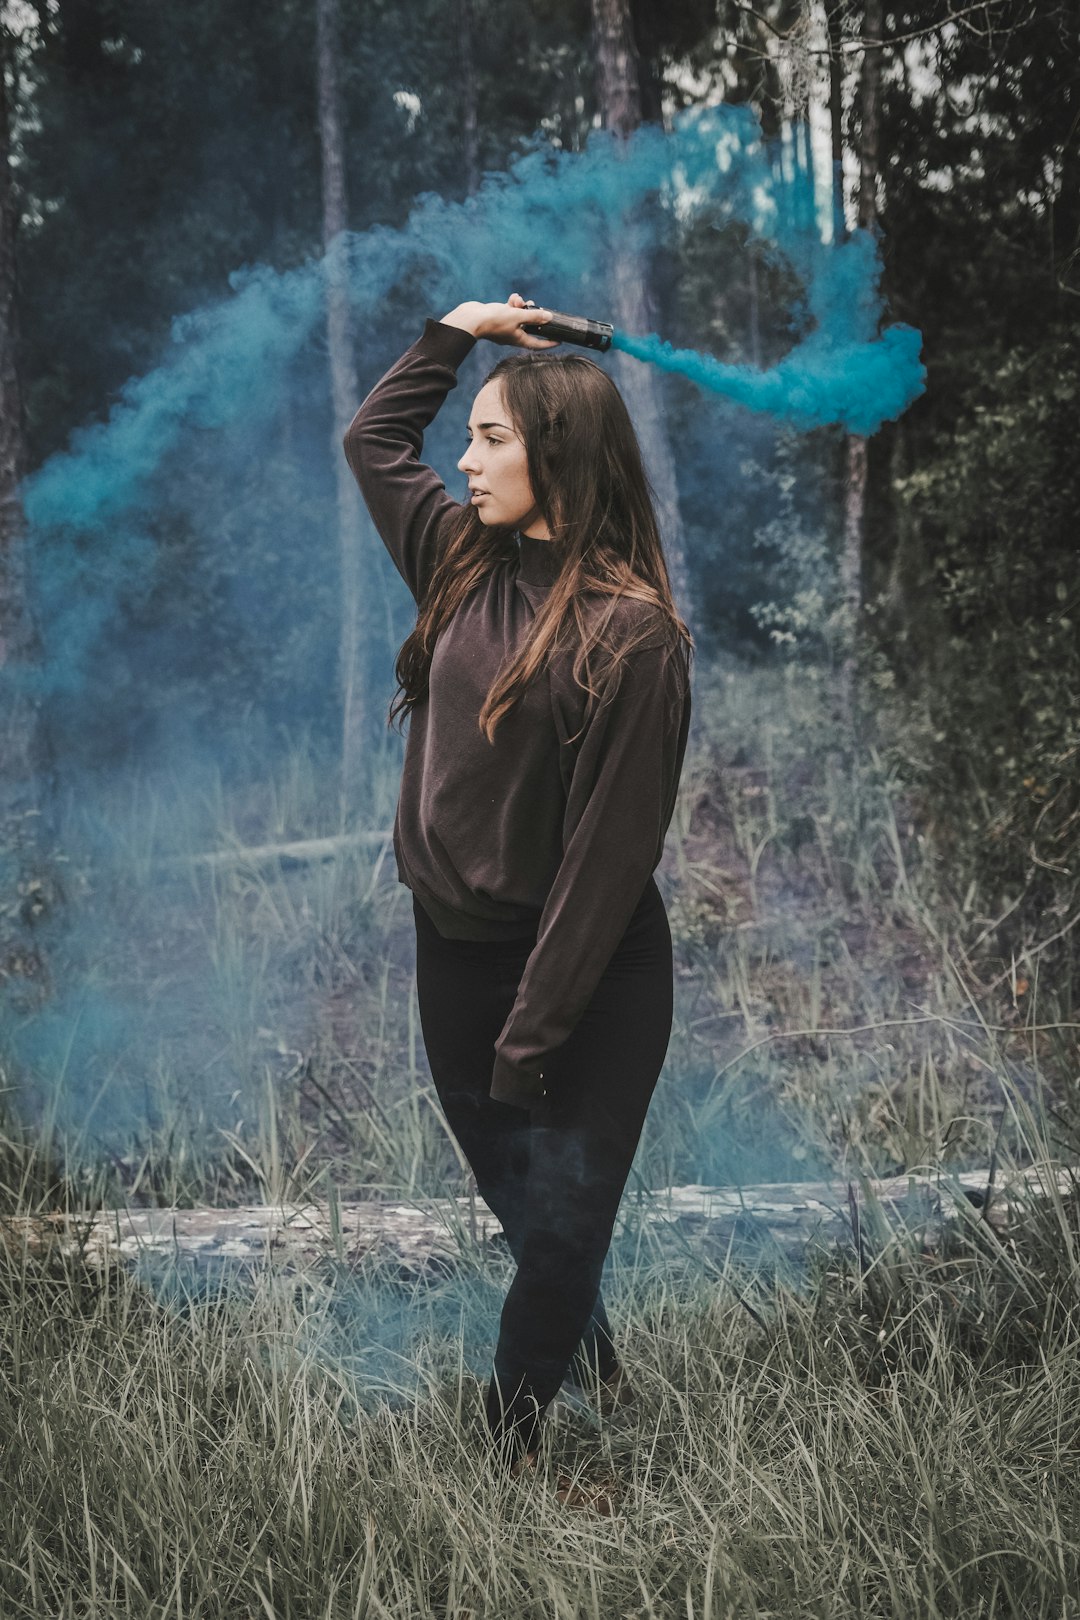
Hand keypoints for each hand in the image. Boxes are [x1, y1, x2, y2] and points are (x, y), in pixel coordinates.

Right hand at [439, 292, 559, 347]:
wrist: (472, 318)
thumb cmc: (494, 321)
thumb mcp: (517, 317)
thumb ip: (534, 316)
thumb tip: (549, 317)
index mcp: (519, 339)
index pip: (538, 344)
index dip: (550, 343)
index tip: (560, 340)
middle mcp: (513, 334)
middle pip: (530, 326)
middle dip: (534, 315)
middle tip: (535, 307)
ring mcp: (506, 326)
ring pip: (520, 315)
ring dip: (522, 306)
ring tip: (519, 300)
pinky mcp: (499, 318)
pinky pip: (511, 310)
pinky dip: (513, 303)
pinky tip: (513, 297)